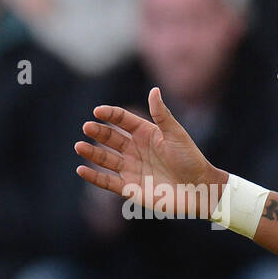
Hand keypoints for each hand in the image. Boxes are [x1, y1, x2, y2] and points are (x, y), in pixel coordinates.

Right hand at [75, 87, 225, 217]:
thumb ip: (162, 115)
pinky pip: (107, 182)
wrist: (199, 189)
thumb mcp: (176, 135)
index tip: (98, 111)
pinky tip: (81, 169)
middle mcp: (136, 150)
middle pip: (111, 138)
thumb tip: (153, 90)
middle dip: (98, 132)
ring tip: (79, 146)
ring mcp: (131, 169)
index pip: (123, 120)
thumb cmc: (191, 160)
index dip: (110, 114)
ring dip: (91, 152)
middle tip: (87, 127)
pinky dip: (93, 177)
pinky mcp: (130, 188)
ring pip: (105, 159)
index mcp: (146, 133)